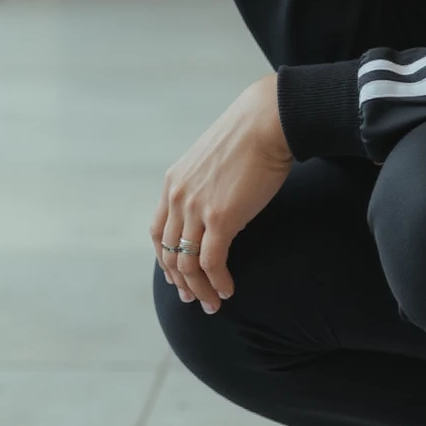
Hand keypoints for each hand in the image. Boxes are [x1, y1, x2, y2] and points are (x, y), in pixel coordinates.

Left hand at [151, 75, 293, 311]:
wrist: (267, 122)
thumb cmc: (252, 135)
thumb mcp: (215, 160)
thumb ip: (207, 185)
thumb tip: (221, 203)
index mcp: (174, 183)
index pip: (159, 232)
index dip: (166, 260)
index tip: (179, 277)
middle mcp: (178, 197)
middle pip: (169, 253)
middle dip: (180, 282)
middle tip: (193, 298)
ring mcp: (196, 208)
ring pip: (187, 264)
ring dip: (199, 289)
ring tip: (212, 304)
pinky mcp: (220, 218)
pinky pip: (211, 261)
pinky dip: (217, 281)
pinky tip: (227, 290)